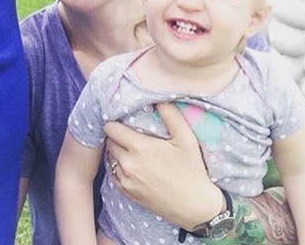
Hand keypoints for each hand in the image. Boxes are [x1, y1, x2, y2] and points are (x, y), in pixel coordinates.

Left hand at [103, 102, 222, 229]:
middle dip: (117, 136)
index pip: (110, 128)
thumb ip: (171, 115)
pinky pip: (113, 174)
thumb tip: (160, 98)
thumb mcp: (186, 138)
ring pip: (110, 158)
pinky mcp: (128, 193)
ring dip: (117, 152)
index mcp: (140, 147)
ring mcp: (126, 180)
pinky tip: (133, 165)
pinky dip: (119, 167)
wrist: (194, 205)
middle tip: (130, 134)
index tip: (124, 120)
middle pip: (109, 142)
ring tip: (132, 149)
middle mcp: (128, 164)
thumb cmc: (192, 169)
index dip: (116, 122)